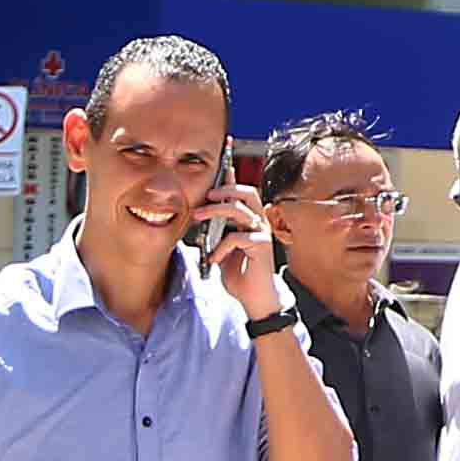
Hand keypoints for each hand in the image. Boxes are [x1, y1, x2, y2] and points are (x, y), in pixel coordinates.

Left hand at [195, 183, 281, 319]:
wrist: (255, 295)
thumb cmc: (240, 271)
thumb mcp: (221, 246)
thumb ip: (216, 230)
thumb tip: (200, 215)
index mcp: (249, 220)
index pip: (241, 193)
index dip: (232, 178)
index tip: (223, 165)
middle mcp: (258, 222)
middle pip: (246, 193)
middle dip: (225, 190)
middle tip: (206, 196)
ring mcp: (261, 233)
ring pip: (240, 210)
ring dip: (215, 211)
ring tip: (198, 218)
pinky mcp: (262, 247)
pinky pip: (238, 237)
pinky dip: (221, 246)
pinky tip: (213, 258)